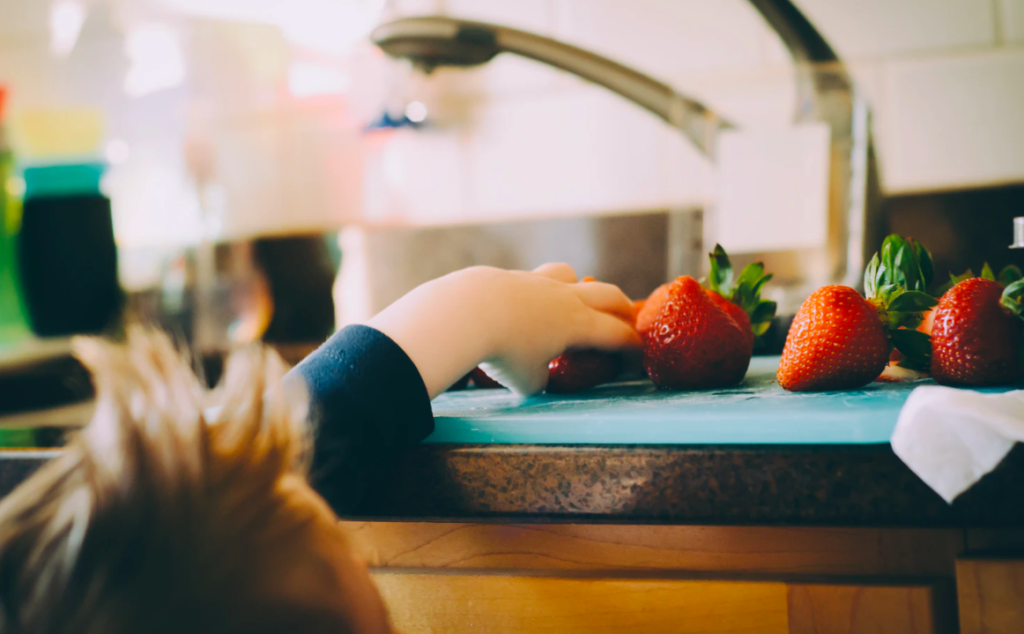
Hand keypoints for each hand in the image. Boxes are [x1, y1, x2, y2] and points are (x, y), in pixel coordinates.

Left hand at [368, 263, 639, 397]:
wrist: (466, 312)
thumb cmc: (502, 352)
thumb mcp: (526, 381)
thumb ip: (539, 379)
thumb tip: (537, 376)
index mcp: (578, 325)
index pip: (617, 334)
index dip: (632, 346)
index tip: (638, 354)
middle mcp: (565, 298)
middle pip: (607, 294)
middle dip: (622, 308)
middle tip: (627, 318)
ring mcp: (537, 282)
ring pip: (570, 275)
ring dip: (579, 286)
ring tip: (574, 300)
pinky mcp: (510, 277)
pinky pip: (534, 279)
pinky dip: (538, 291)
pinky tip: (523, 305)